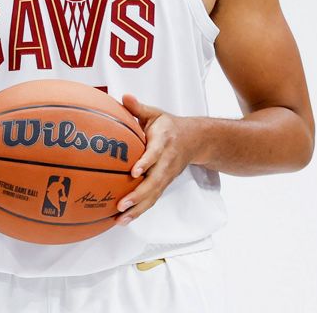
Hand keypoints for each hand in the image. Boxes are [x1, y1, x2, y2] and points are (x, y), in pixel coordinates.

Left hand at [116, 95, 203, 224]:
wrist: (196, 140)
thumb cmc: (169, 126)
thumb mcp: (155, 114)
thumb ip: (138, 107)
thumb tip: (123, 97)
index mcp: (164, 143)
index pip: (155, 154)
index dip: (146, 163)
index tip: (134, 172)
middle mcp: (166, 162)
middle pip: (154, 182)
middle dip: (138, 195)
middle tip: (121, 205)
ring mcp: (167, 176)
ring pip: (153, 195)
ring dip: (137, 209)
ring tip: (120, 220)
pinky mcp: (164, 184)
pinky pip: (152, 199)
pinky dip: (139, 211)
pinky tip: (123, 220)